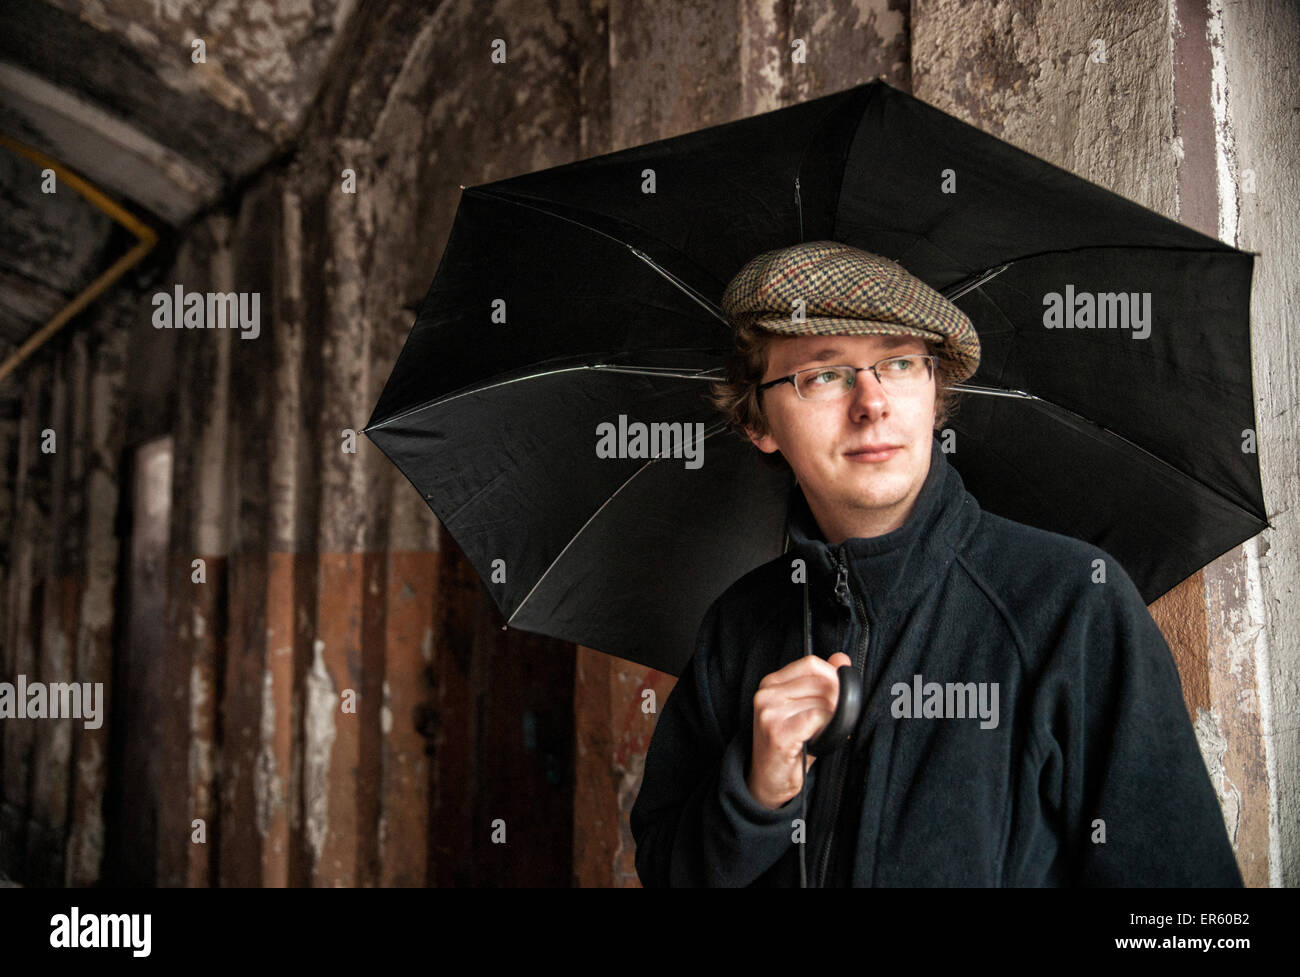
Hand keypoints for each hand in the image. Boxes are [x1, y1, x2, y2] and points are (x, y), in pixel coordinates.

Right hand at [747, 652, 852, 809]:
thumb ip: (822, 680)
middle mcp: (766, 694)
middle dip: (836, 702)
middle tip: (832, 721)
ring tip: (821, 734)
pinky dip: (827, 730)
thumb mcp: (804, 708)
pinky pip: (819, 719)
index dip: (833, 676)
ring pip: (824, 703)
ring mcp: (770, 712)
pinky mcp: (779, 731)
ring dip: (832, 720)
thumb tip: (841, 658)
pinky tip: (817, 741)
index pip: (810, 664)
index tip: (841, 692)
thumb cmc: (789, 745)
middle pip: (821, 683)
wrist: (768, 781)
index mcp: (770, 683)